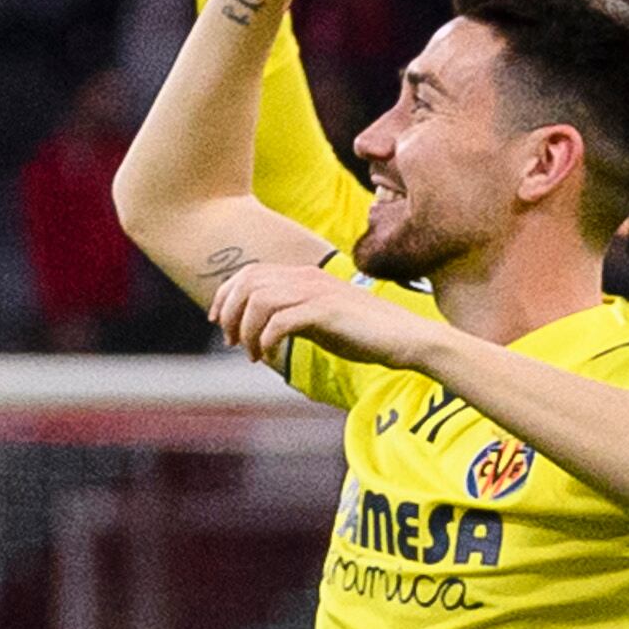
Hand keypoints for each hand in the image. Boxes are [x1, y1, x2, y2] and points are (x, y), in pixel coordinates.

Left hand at [210, 260, 436, 376]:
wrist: (409, 339)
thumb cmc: (370, 335)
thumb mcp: (323, 322)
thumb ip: (295, 317)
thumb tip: (266, 329)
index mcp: (305, 275)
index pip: (250, 273)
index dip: (226, 295)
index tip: (220, 321)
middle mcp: (307, 277)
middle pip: (247, 283)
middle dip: (230, 312)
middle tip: (230, 341)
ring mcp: (316, 292)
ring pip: (258, 301)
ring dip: (247, 329)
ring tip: (251, 352)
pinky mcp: (325, 311)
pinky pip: (279, 321)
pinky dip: (266, 339)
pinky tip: (268, 355)